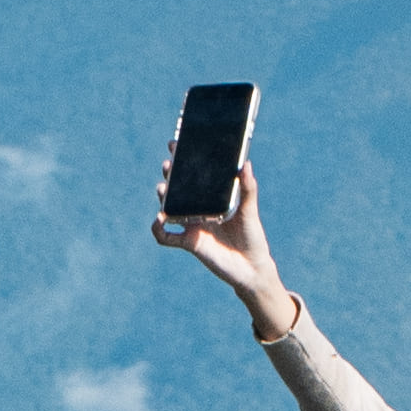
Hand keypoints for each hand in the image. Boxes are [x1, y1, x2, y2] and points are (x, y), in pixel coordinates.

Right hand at [156, 148, 294, 340]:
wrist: (252, 266)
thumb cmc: (252, 236)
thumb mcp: (250, 210)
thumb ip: (247, 188)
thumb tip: (246, 164)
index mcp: (210, 198)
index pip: (193, 176)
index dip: (182, 160)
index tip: (175, 144)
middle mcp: (197, 209)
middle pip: (177, 188)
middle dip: (170, 175)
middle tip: (169, 165)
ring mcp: (191, 226)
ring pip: (169, 208)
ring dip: (163, 197)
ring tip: (163, 188)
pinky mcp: (189, 243)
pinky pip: (166, 237)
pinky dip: (158, 229)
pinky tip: (159, 219)